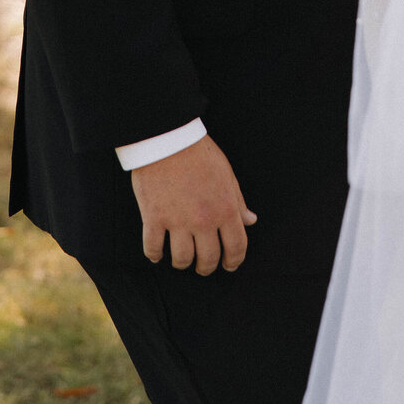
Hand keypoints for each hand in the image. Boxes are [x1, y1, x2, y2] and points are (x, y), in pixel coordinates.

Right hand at [131, 136, 256, 275]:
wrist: (168, 136)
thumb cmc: (199, 152)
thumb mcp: (227, 174)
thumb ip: (238, 201)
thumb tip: (251, 221)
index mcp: (226, 208)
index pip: (236, 247)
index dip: (234, 261)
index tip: (229, 265)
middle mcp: (204, 220)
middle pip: (208, 259)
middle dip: (207, 267)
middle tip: (202, 266)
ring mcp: (177, 221)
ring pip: (181, 260)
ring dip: (182, 263)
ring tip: (180, 259)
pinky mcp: (154, 217)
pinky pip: (153, 248)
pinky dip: (154, 255)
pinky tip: (157, 253)